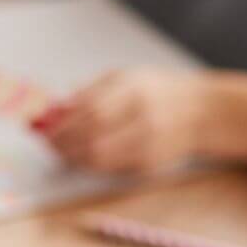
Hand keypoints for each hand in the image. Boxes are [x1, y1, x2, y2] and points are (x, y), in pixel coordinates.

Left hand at [31, 68, 207, 175]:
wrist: (201, 112)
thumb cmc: (159, 91)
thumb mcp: (126, 78)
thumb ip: (91, 92)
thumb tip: (56, 109)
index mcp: (134, 90)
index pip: (90, 111)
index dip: (63, 124)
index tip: (45, 129)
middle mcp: (142, 118)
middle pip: (91, 137)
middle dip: (63, 143)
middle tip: (48, 143)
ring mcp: (147, 143)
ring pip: (99, 158)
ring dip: (73, 157)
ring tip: (61, 151)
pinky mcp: (149, 164)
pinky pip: (110, 168)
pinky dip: (90, 164)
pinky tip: (82, 157)